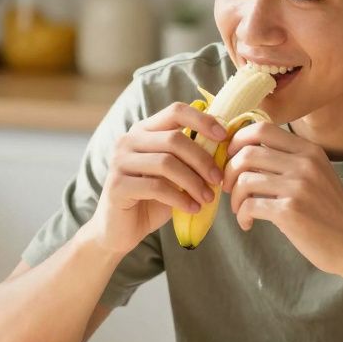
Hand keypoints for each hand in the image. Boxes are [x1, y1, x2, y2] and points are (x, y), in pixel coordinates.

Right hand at [88, 102, 227, 254]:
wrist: (120, 230)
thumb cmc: (152, 200)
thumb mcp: (175, 174)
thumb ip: (190, 158)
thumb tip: (225, 145)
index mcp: (144, 130)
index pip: (175, 111)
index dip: (203, 120)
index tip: (224, 136)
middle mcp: (128, 140)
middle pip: (174, 139)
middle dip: (202, 160)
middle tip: (218, 180)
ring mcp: (119, 162)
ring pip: (166, 163)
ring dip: (193, 182)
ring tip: (208, 199)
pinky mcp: (117, 185)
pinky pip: (156, 187)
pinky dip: (180, 198)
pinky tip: (193, 208)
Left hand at [221, 123, 342, 274]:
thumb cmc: (331, 214)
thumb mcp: (317, 176)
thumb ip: (288, 163)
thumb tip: (245, 156)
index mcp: (309, 151)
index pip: (262, 128)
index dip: (238, 140)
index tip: (231, 158)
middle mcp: (304, 163)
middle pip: (247, 152)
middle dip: (228, 171)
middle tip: (229, 187)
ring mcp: (298, 186)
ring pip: (243, 179)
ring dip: (235, 197)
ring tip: (241, 210)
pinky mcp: (290, 211)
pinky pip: (249, 206)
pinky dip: (242, 216)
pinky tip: (249, 224)